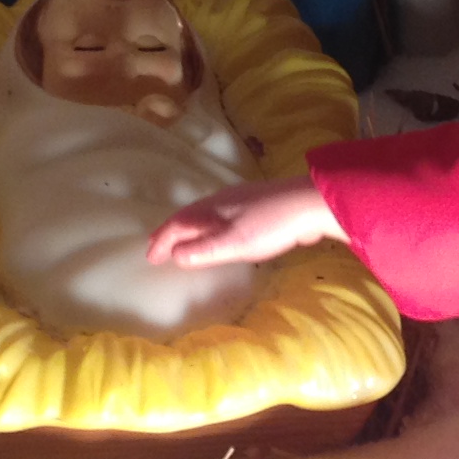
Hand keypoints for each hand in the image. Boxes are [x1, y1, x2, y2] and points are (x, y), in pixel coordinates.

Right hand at [147, 176, 340, 269]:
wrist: (308, 204)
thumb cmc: (269, 225)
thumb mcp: (233, 242)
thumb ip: (203, 250)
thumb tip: (174, 255)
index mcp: (209, 210)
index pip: (177, 226)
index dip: (162, 241)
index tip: (150, 258)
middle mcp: (218, 202)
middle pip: (186, 216)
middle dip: (169, 232)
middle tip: (155, 246)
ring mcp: (236, 201)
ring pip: (202, 214)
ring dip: (187, 228)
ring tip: (180, 241)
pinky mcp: (252, 205)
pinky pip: (218, 216)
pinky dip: (206, 226)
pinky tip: (217, 232)